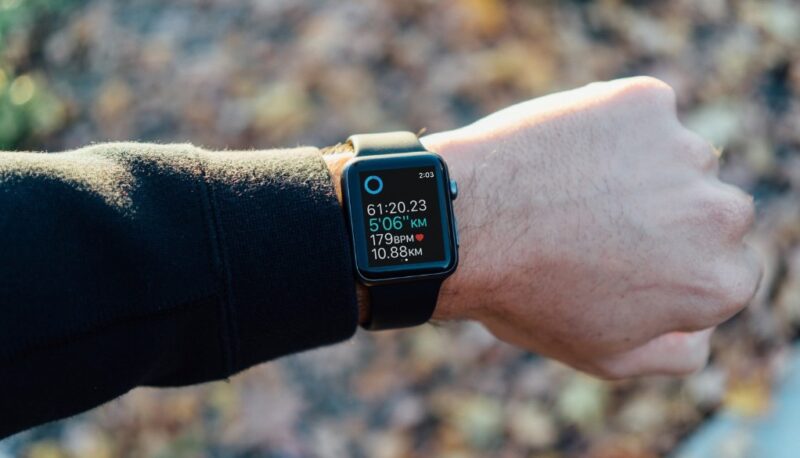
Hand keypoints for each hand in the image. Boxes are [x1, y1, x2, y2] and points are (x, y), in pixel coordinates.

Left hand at [422, 77, 761, 378]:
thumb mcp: (605, 356)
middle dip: (664, 219)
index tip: (622, 264)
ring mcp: (682, 150)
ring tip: (571, 193)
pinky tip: (564, 155)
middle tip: (594, 228)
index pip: (722, 268)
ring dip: (638, 171)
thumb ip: (676, 353)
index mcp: (719, 281)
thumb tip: (702, 331)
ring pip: (675, 160)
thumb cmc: (527, 296)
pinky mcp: (644, 101)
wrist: (462, 225)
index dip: (669, 268)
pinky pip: (640, 115)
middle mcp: (720, 214)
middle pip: (708, 212)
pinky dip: (610, 129)